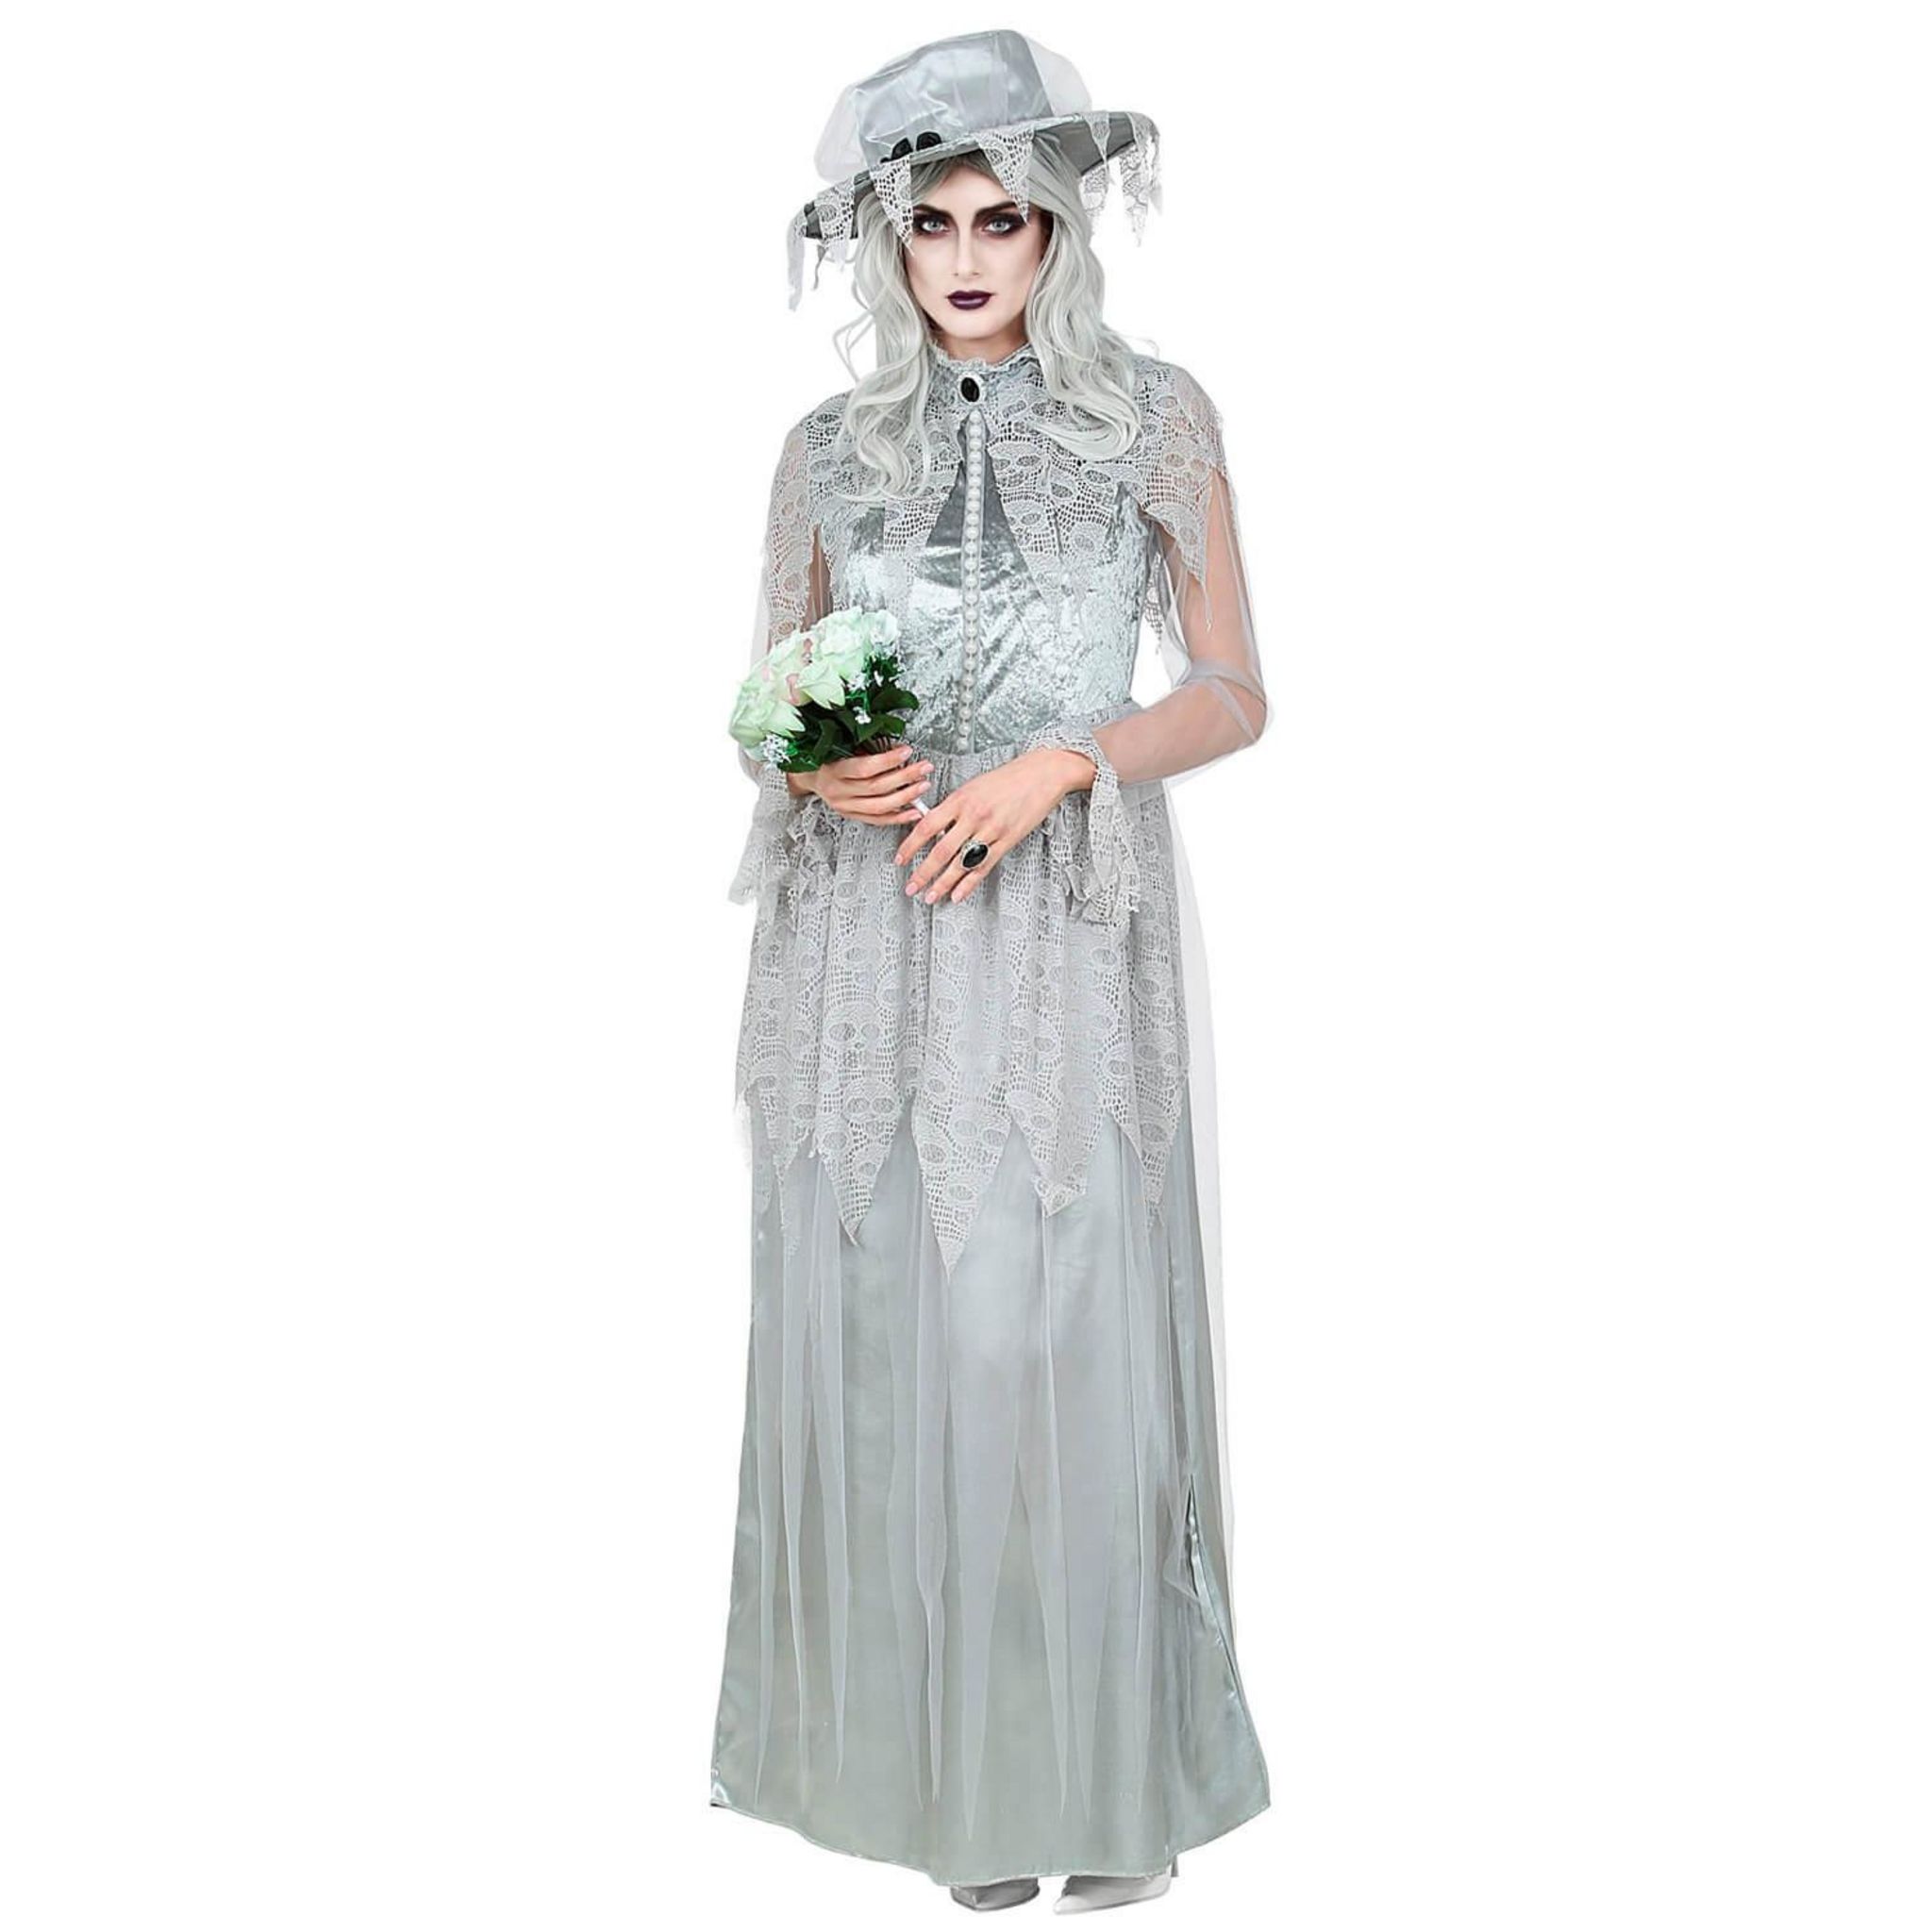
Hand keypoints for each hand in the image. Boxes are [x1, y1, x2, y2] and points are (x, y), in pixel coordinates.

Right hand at [795, 744, 934, 823]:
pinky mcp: (852, 816)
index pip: (864, 768)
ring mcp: (845, 806)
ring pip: (879, 806)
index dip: (887, 760)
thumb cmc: (826, 758)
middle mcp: (838, 791)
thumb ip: (867, 749)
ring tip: (922, 787)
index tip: (906, 752)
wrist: (809, 777)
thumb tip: (897, 749)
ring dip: (905, 797)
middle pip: (876, 787)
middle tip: (923, 768)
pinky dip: (898, 817)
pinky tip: (913, 812)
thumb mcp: (842, 748)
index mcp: (834, 770)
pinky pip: (877, 820)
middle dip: (904, 777)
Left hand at [896, 746, 1095, 905]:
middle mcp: (974, 816)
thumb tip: (933, 826)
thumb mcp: (973, 786)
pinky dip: (969, 883)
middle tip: (911, 886)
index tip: (900, 859)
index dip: (910, 845)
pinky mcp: (1007, 841)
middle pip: (941, 850)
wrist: (1041, 775)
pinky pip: (983, 866)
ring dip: (943, 883)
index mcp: (961, 799)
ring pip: (961, 863)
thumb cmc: (1008, 778)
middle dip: (923, 873)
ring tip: (930, 895)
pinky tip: (958, 894)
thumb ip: (953, 807)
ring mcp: (991, 830)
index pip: (927, 826)